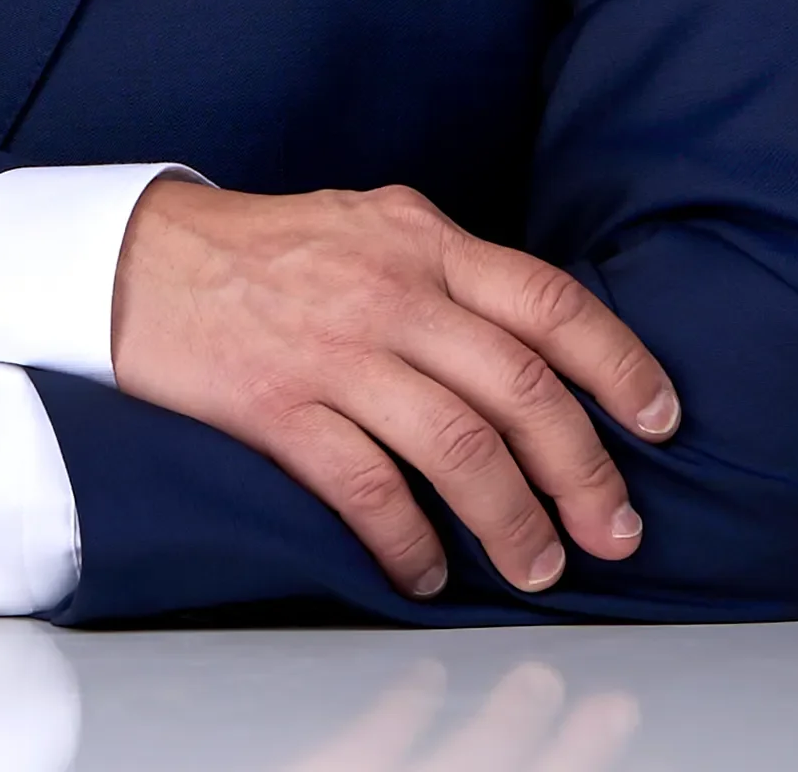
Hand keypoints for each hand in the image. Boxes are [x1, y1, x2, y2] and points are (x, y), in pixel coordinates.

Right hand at [111, 183, 678, 598]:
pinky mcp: (278, 404)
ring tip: (536, 568)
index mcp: (419, 237)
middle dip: (583, 472)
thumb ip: (446, 270)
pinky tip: (427, 572)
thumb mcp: (368, 225)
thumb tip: (533, 337)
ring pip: (458, 446)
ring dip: (511, 521)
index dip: (617, 363)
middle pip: (518, 387)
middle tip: (613, 531)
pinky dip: (410, 542)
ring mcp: (333, 346)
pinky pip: (368, 488)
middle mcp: (389, 287)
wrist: (136, 257)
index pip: (547, 299)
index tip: (661, 421)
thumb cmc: (263, 248)